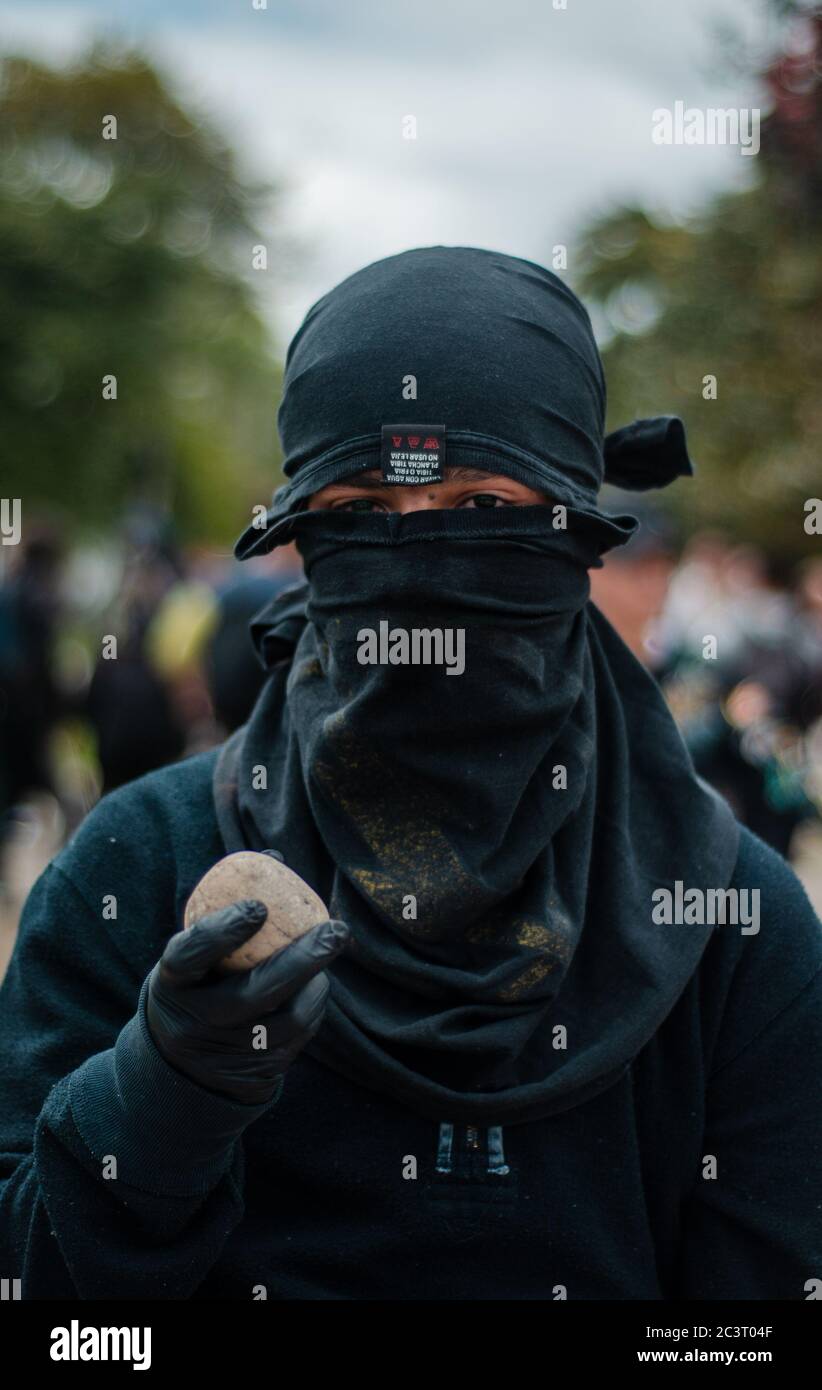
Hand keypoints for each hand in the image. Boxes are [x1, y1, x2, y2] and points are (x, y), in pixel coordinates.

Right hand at [146, 900, 348, 1104]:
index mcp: (172, 983)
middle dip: (302, 959)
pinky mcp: (254, 1072)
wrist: (183, 1068)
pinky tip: (316, 985)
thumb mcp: (194, 955)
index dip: (223, 931)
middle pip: (254, 993)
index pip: (191, 955)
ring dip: (316, 983)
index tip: (258, 906)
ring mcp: (225, 1052)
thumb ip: (228, 909)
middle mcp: (195, 1022)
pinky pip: (296, 1037)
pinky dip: (313, 1006)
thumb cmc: (196, 986)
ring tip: (328, 953)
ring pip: (285, 1018)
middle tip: (336, 929)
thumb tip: (274, 856)